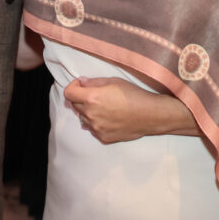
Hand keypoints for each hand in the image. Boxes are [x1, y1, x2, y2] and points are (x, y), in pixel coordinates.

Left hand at [64, 76, 197, 144]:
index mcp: (91, 98)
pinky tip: (111, 118)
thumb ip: (93, 82)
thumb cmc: (134, 95)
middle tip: (97, 95)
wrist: (150, 115)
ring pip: (83, 118)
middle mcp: (91, 115)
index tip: (82, 85)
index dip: (74, 86)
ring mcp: (96, 128)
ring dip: (89, 112)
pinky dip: (97, 123)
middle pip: (75, 106)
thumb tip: (81, 83)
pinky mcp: (103, 138)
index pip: (68, 93)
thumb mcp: (113, 81)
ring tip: (105, 108)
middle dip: (81, 98)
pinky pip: (93, 129)